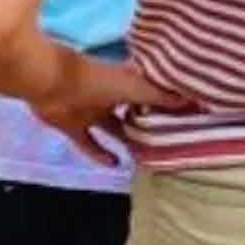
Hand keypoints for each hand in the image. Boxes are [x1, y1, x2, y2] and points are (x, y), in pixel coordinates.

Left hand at [36, 52, 187, 164]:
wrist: (49, 82)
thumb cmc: (96, 79)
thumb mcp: (136, 87)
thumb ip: (162, 97)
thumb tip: (194, 101)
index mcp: (127, 80)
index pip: (153, 91)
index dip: (168, 102)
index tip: (188, 115)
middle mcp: (112, 95)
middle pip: (135, 111)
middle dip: (150, 123)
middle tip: (170, 139)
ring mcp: (92, 112)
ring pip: (115, 129)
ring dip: (128, 140)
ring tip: (147, 156)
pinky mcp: (73, 127)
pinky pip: (90, 144)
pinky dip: (101, 155)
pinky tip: (116, 165)